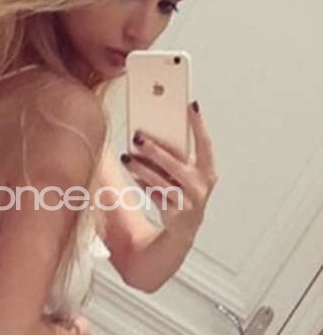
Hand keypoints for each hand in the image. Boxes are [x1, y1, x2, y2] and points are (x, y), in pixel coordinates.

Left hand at [123, 102, 217, 242]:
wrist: (184, 229)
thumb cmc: (183, 192)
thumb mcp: (186, 174)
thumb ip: (176, 157)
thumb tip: (151, 137)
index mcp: (208, 172)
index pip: (205, 144)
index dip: (199, 124)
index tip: (190, 105)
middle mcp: (201, 187)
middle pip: (175, 164)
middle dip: (155, 150)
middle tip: (137, 136)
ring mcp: (188, 202)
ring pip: (159, 181)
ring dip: (140, 168)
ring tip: (126, 157)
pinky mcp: (173, 214)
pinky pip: (153, 194)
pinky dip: (142, 184)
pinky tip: (133, 174)